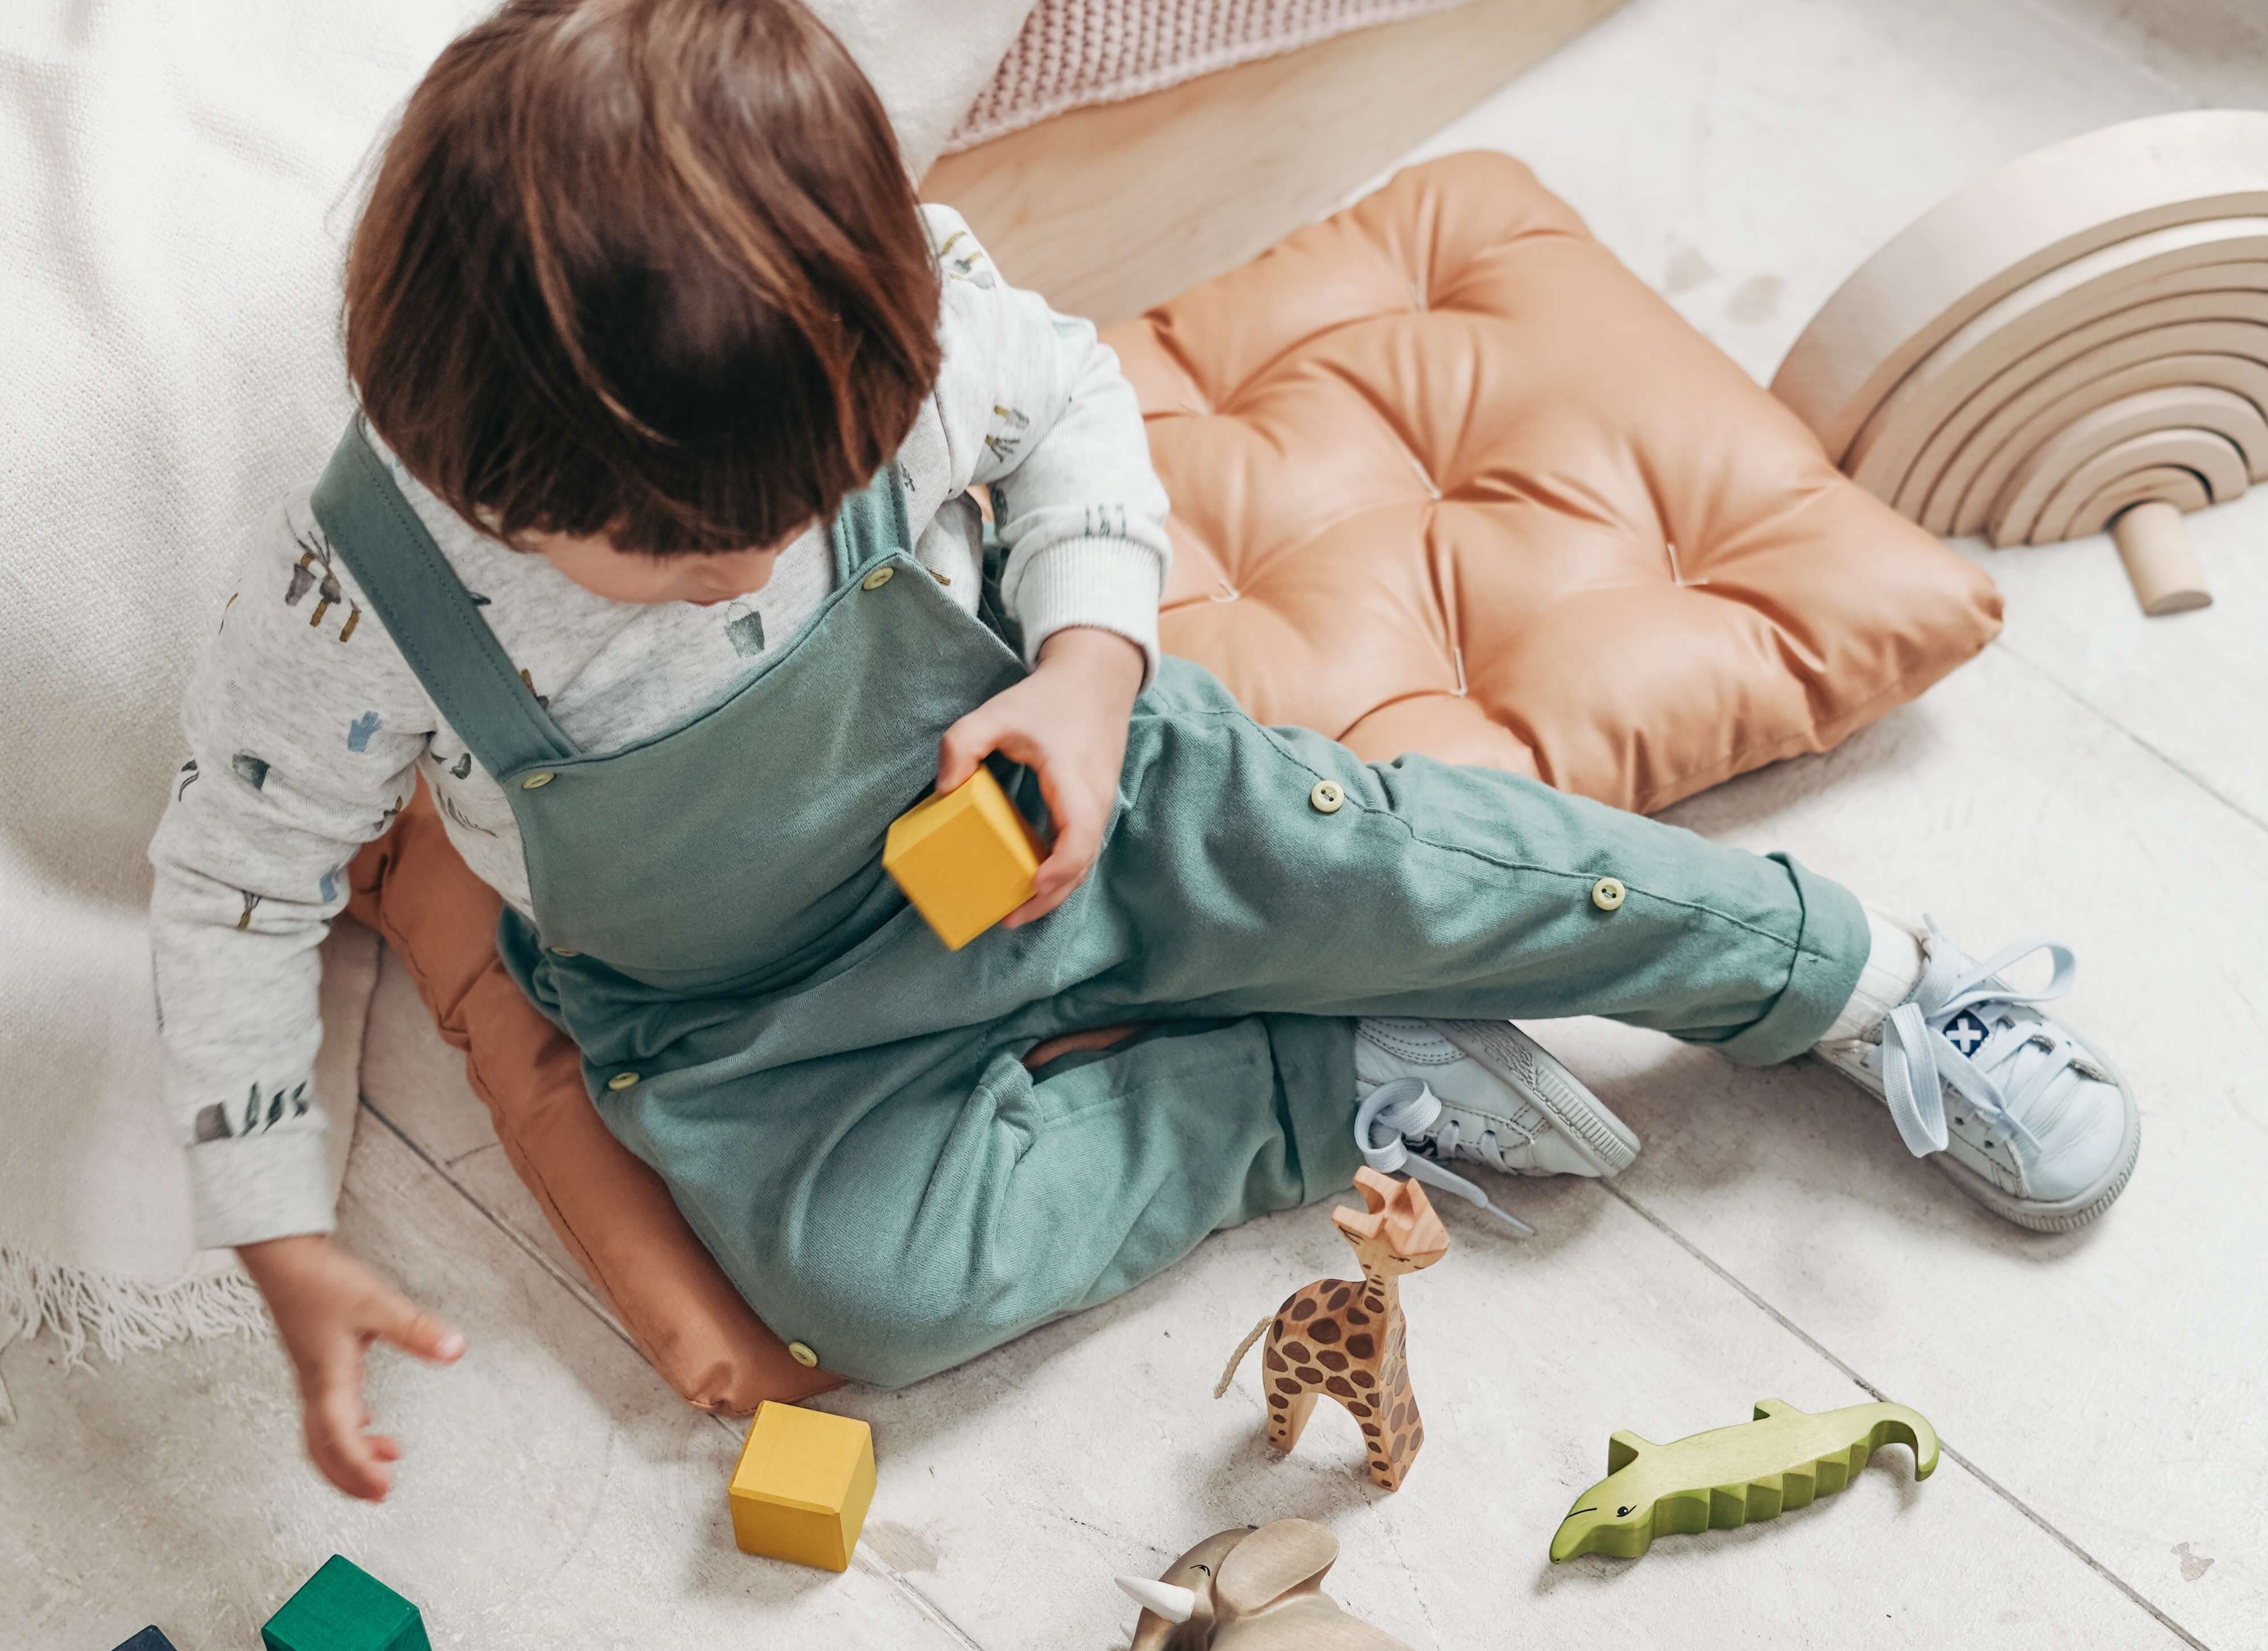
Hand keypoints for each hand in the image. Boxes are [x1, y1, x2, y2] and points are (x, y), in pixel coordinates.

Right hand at [238, 1233, 464, 1501]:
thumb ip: (416, 1329)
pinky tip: (367, 1423)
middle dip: (349, 1478)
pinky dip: (347, 1429)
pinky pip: (326, 1413)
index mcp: (327, 1380)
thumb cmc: (320, 1281)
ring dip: (348, 1456)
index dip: (359, 1470)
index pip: (340, 1439)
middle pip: (324, 1450)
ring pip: (322, 1434)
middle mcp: (315, 1386)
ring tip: (383, 1464)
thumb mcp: (377, 1303)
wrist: (284, 1259)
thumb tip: (454, 1350)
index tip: (383, 1491)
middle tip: (379, 1495)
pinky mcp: (316, 1365)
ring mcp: (312, 1378)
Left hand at [936, 626, 1143, 926]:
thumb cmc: (1048, 698)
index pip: (1080, 836)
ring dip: (1054, 889)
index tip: (1031, 886)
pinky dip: (1060, 869)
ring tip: (1016, 910)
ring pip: (1084, 860)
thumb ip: (962, 743)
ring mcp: (1100, 805)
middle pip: (1082, 863)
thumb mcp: (997, 712)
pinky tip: (1031, 879)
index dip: (1059, 869)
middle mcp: (1097, 800)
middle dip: (1048, 897)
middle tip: (1008, 919)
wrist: (1096, 679)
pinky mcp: (1094, 806)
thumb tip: (945, 790)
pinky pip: (1081, 847)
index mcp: (1076, 780)